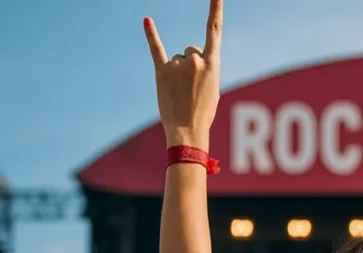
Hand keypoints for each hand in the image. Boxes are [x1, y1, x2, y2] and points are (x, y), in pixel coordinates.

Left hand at [144, 0, 222, 150]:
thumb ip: (205, 68)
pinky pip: (156, 49)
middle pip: (191, 50)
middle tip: (191, 88)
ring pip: (176, 58)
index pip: (214, 32)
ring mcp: (178, 66)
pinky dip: (151, 34)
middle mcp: (195, 60)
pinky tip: (147, 20)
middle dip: (191, 65)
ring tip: (180, 92)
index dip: (215, 11)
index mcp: (213, 64)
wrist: (188, 131)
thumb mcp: (212, 88)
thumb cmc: (203, 112)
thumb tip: (191, 59)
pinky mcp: (161, 72)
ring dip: (177, 72)